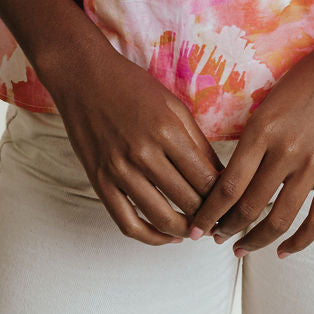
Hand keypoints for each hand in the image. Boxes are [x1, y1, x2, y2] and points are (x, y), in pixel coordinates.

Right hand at [40, 35, 226, 246]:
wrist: (83, 77)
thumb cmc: (131, 85)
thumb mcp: (173, 104)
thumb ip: (197, 141)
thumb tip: (219, 175)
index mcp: (167, 130)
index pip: (205, 179)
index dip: (223, 196)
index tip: (230, 201)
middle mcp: (144, 153)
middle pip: (188, 201)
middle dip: (209, 215)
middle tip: (219, 218)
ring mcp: (119, 170)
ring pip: (161, 218)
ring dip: (184, 230)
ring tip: (196, 230)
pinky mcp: (100, 182)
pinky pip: (127, 223)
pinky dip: (150, 237)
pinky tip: (166, 235)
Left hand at [187, 30, 313, 258]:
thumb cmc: (308, 76)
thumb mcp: (268, 101)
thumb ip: (253, 138)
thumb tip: (232, 175)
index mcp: (261, 130)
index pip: (228, 185)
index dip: (209, 212)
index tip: (197, 226)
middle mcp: (285, 151)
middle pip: (249, 207)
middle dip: (227, 228)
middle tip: (216, 237)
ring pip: (279, 219)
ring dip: (256, 240)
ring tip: (241, 248)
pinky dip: (299, 241)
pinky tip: (284, 251)